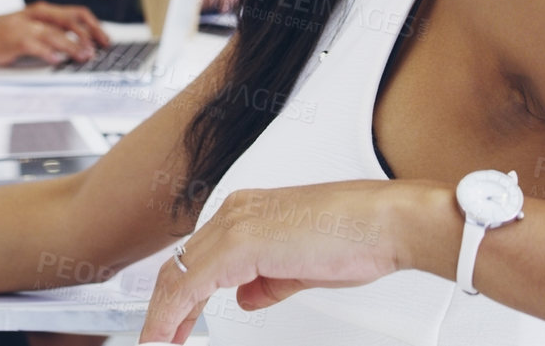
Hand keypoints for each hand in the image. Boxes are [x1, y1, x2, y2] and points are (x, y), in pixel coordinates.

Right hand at [0, 4, 100, 66]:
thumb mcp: (25, 31)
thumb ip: (47, 33)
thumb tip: (78, 45)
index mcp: (39, 11)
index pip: (75, 13)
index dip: (94, 26)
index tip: (106, 40)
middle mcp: (33, 15)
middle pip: (71, 19)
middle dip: (90, 34)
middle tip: (100, 50)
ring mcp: (22, 26)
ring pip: (56, 33)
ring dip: (74, 46)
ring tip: (84, 57)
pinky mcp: (11, 40)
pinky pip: (34, 45)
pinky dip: (48, 53)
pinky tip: (57, 61)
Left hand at [138, 180, 448, 342]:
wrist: (387, 223)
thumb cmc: (360, 237)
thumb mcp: (302, 267)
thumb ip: (269, 281)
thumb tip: (247, 295)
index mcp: (249, 211)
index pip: (198, 255)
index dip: (180, 293)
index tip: (173, 322)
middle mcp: (236, 212)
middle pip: (181, 264)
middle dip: (166, 306)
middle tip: (160, 337)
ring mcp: (236, 225)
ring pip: (178, 274)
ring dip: (164, 313)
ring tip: (157, 342)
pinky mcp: (240, 244)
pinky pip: (190, 285)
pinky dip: (171, 314)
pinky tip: (165, 335)